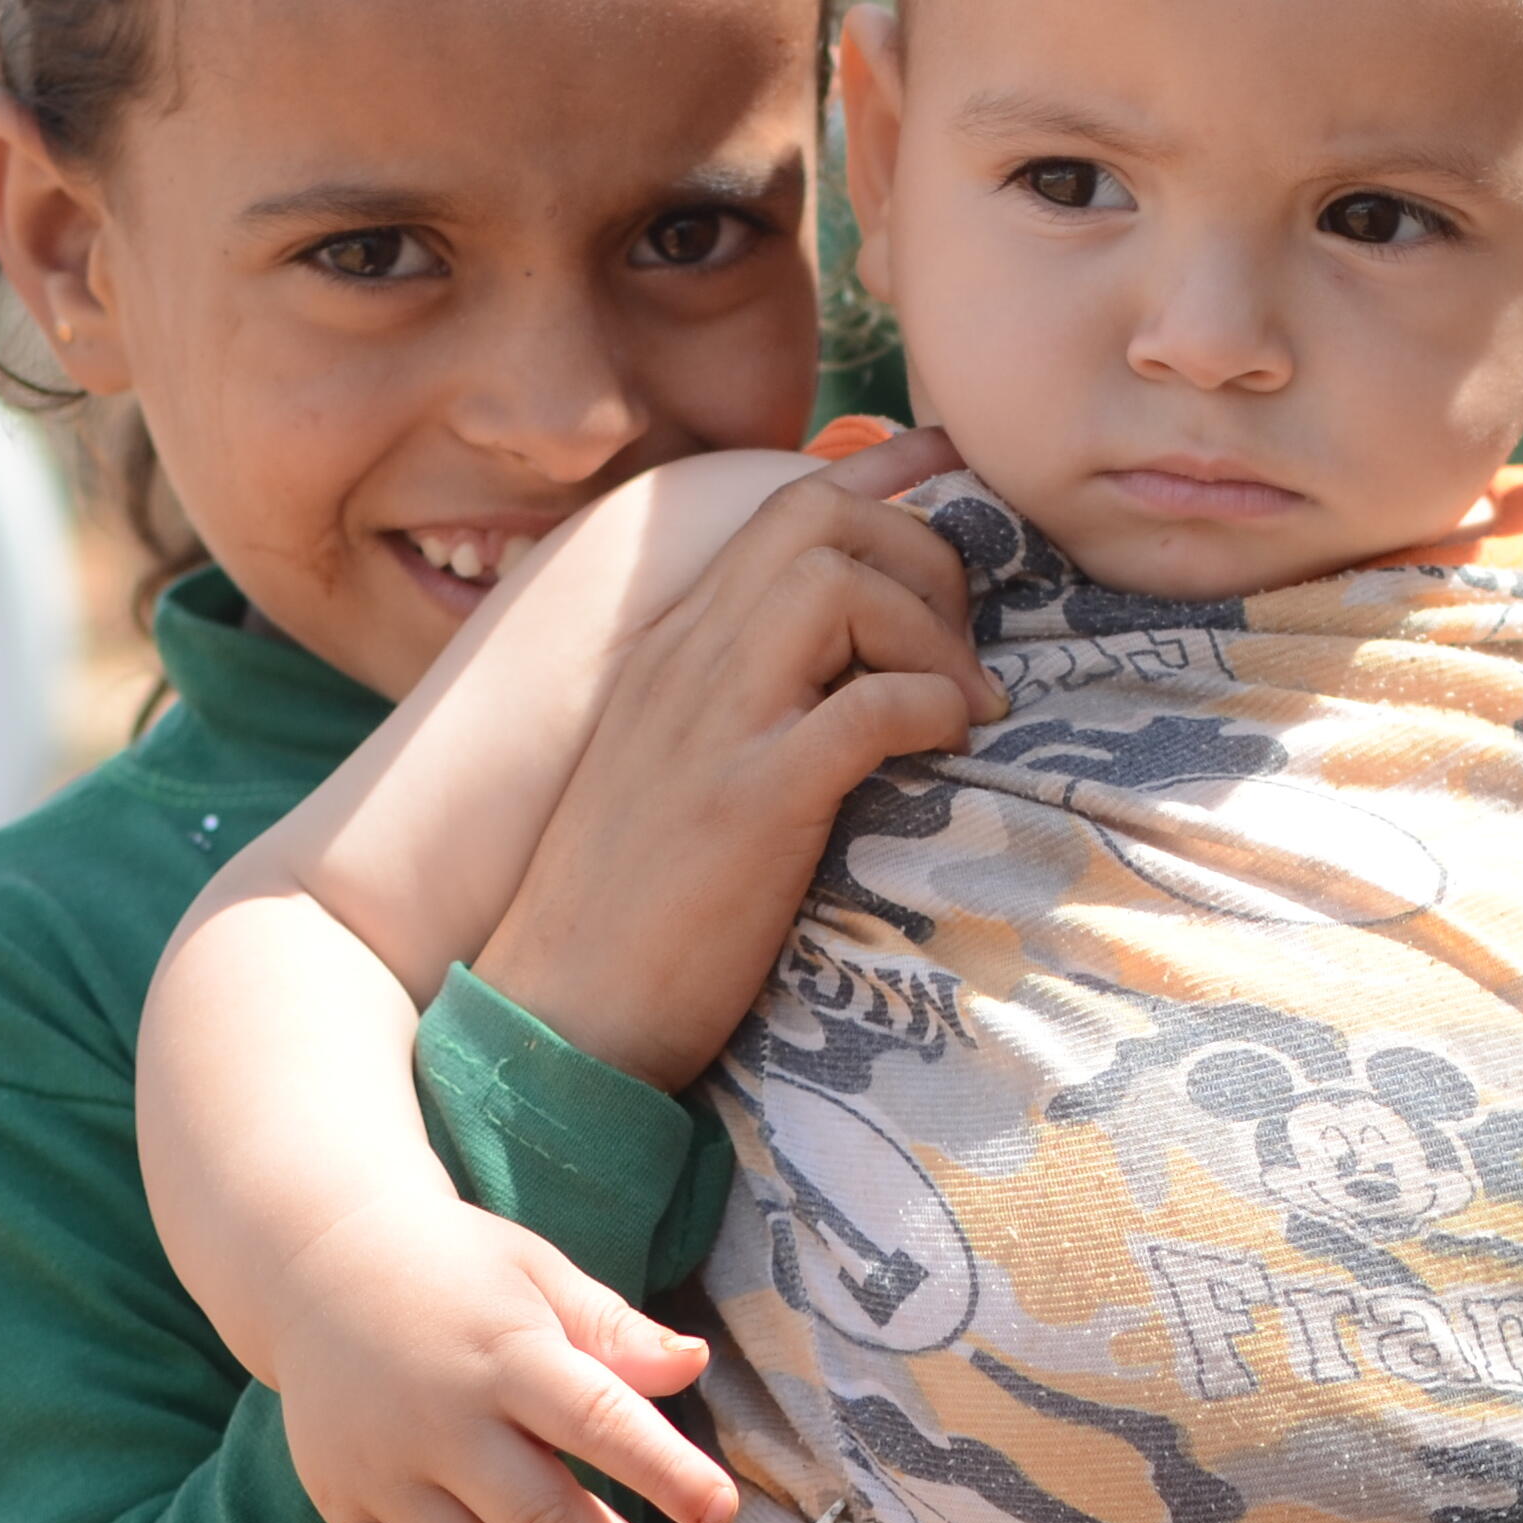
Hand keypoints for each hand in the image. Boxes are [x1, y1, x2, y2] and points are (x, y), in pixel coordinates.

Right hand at [260, 1185, 739, 1522]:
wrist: (315, 1265)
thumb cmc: (456, 1268)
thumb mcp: (539, 1274)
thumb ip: (614, 1329)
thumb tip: (695, 1364)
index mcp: (504, 1353)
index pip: (599, 1421)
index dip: (665, 1472)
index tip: (720, 1512)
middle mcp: (440, 1421)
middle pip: (540, 1520)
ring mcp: (384, 1472)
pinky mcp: (343, 1505)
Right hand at [480, 429, 994, 1086]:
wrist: (561, 1014)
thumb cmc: (638, 900)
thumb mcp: (690, 761)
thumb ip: (759, 691)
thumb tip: (864, 662)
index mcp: (678, 646)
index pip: (790, 508)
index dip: (894, 509)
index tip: (951, 564)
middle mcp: (688, 661)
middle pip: (821, 516)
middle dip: (922, 557)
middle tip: (959, 651)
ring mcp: (714, 727)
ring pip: (837, 583)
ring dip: (928, 630)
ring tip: (961, 706)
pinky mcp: (748, 804)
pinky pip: (864, 706)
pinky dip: (927, 707)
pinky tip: (944, 748)